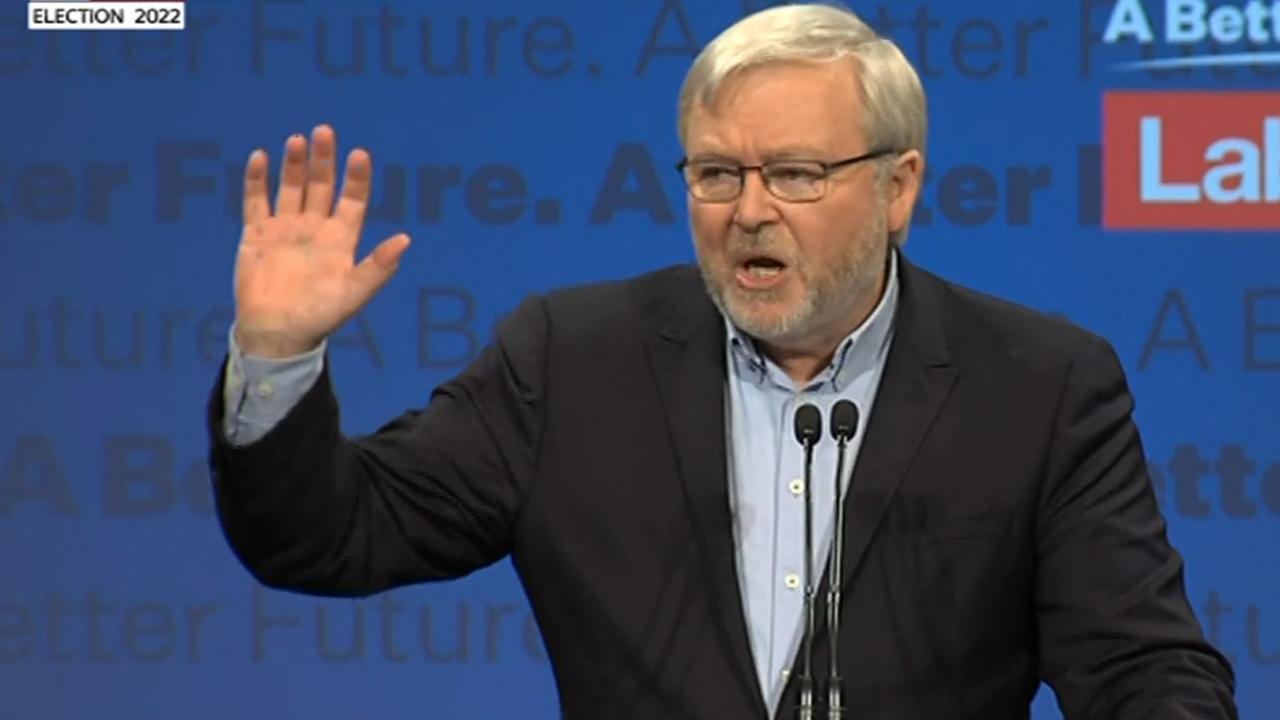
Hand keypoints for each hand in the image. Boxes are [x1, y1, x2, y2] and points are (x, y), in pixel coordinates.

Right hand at [232, 124, 409, 357]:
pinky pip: (256, 201)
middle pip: (322, 186)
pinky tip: (261, 157)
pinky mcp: (258, 234)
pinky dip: (257, 180)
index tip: (360, 154)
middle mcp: (315, 228)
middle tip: (325, 131)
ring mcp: (286, 228)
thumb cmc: (320, 316)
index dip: (357, 178)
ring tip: (297, 140)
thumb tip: (406, 239)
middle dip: (324, 159)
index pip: (353, 200)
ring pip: (292, 187)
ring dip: (295, 165)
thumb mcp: (355, 292)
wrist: (277, 334)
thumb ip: (379, 266)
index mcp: (341, 240)